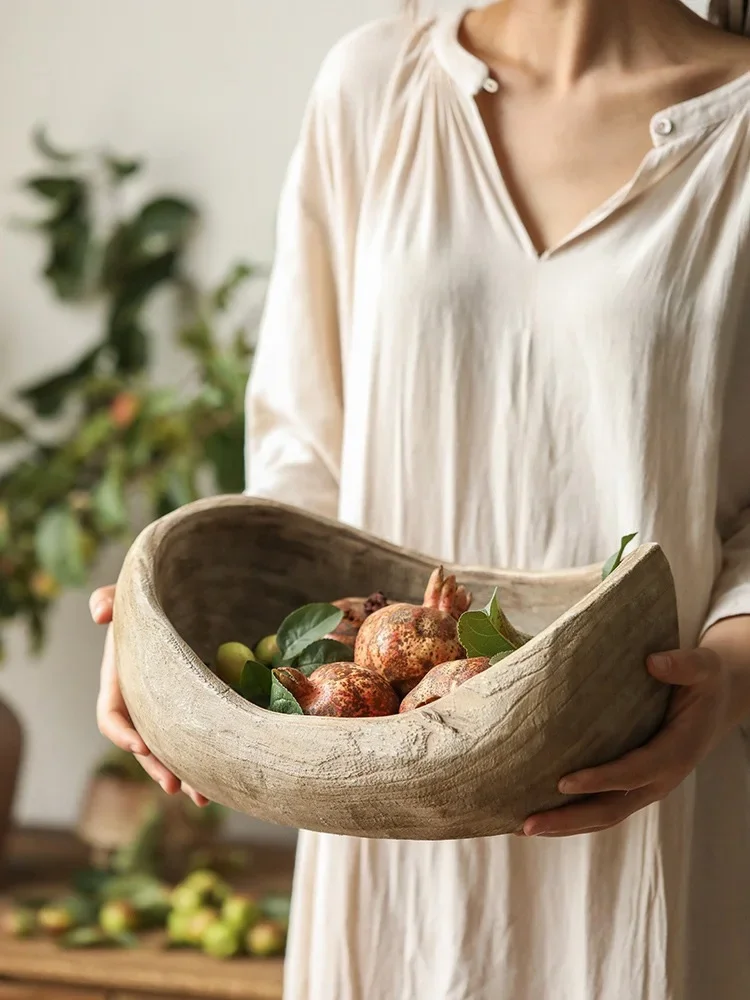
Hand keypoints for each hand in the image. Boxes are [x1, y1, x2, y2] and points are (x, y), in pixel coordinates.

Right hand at [91, 585, 208, 807]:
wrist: (194, 595)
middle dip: (157, 766)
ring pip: (174, 751)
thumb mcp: (133, 595)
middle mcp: (144, 701)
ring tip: (203, 796)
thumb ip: (113, 598)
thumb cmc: (155, 598)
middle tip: (173, 784)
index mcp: (122, 681)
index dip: (121, 733)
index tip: (139, 745)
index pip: (111, 715)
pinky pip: (202, 739)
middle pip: (144, 744)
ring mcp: (172, 708)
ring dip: (186, 775)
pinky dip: (212, 759)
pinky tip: (228, 777)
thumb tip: (101, 611)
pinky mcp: (201, 708)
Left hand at [518, 647, 730, 836]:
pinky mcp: (632, 787)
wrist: (715, 705)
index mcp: (675, 752)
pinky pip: (602, 809)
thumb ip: (682, 665)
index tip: (563, 783)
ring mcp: (645, 788)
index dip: (600, 780)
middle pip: (611, 809)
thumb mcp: (703, 668)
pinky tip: (540, 817)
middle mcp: (659, 779)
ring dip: (564, 826)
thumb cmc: (704, 683)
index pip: (633, 772)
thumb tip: (653, 662)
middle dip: (568, 819)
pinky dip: (571, 818)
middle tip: (527, 823)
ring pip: (603, 816)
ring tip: (521, 828)